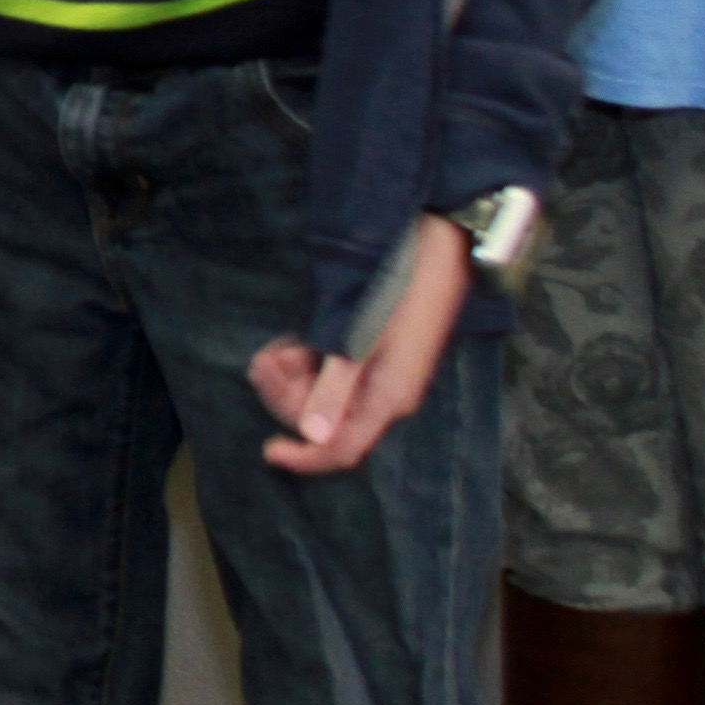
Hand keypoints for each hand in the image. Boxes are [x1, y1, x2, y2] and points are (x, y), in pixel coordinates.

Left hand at [247, 215, 470, 476]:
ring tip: (278, 347)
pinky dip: (308, 362)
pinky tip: (294, 341)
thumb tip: (313, 434)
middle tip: (267, 360)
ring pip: (323, 394)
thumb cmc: (398, 291)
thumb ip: (335, 388)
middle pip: (325, 420)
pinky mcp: (374, 355)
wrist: (437, 246)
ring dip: (293, 375)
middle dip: (288, 395)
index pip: (342, 450)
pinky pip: (332, 374)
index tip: (269, 451)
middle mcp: (384, 396)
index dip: (305, 457)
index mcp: (387, 399)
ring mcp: (379, 376)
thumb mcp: (359, 340)